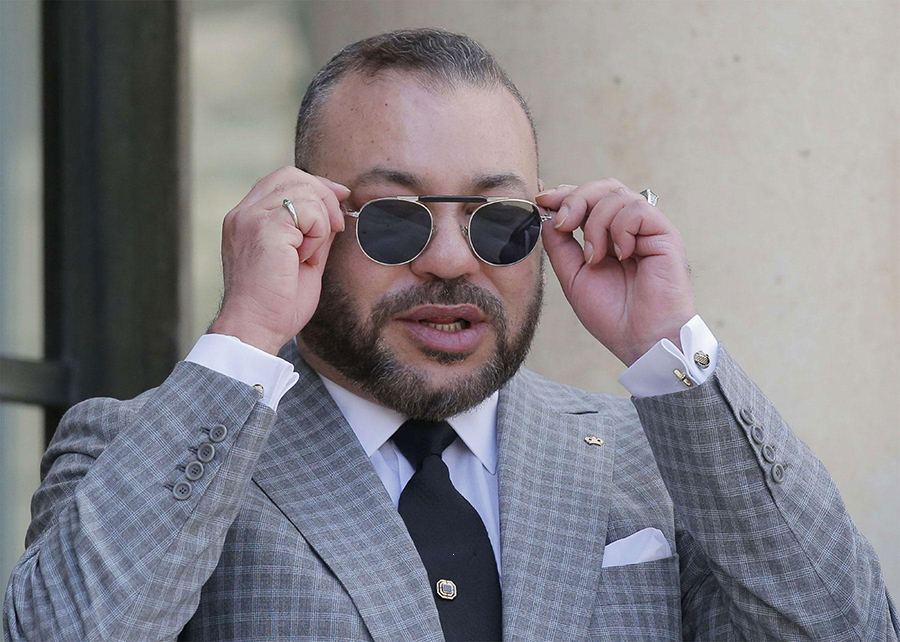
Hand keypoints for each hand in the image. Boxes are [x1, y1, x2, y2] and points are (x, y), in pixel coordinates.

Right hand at [209, 166, 349, 354]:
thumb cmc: (276, 304)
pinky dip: (317, 234)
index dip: (315, 185)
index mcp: (247, 219)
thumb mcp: (301, 258)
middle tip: (336, 227)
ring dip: (320, 221)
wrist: (256, 329)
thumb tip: (336, 208)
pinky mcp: (264, 228)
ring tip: (310, 254)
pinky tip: (306, 258)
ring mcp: (251, 218)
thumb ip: (312, 231)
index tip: (340, 200)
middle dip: (324, 196)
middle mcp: (243, 213)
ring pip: (303, 191)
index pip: (282, 180)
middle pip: (292, 176)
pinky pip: (308, 211)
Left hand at [537, 180, 694, 366]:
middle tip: (564, 224)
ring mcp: (649, 230)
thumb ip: (560, 244)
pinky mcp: (665, 235)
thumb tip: (548, 213)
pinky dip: (620, 229)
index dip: (565, 193)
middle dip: (577, 198)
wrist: (640, 341)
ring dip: (596, 224)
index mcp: (609, 236)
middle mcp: (630, 228)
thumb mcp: (572, 275)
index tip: (542, 200)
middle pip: (604, 187)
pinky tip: (621, 255)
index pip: (590, 197)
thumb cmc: (612, 315)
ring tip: (595, 256)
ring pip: (617, 195)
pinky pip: (637, 210)